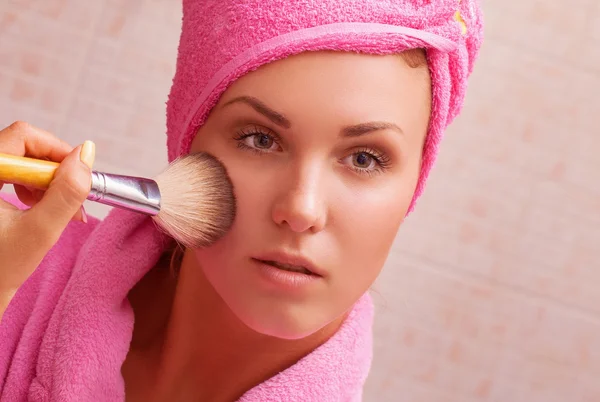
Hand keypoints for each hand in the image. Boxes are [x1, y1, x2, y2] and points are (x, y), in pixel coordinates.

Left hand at [0, 121, 94, 316]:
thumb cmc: (1, 268)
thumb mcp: (40, 231)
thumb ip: (66, 192)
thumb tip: (86, 154)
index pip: (23, 137)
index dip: (56, 151)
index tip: (79, 175)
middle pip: (25, 147)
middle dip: (56, 172)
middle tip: (70, 202)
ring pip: (24, 160)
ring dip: (49, 182)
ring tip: (59, 211)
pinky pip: (17, 173)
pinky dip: (37, 189)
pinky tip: (44, 210)